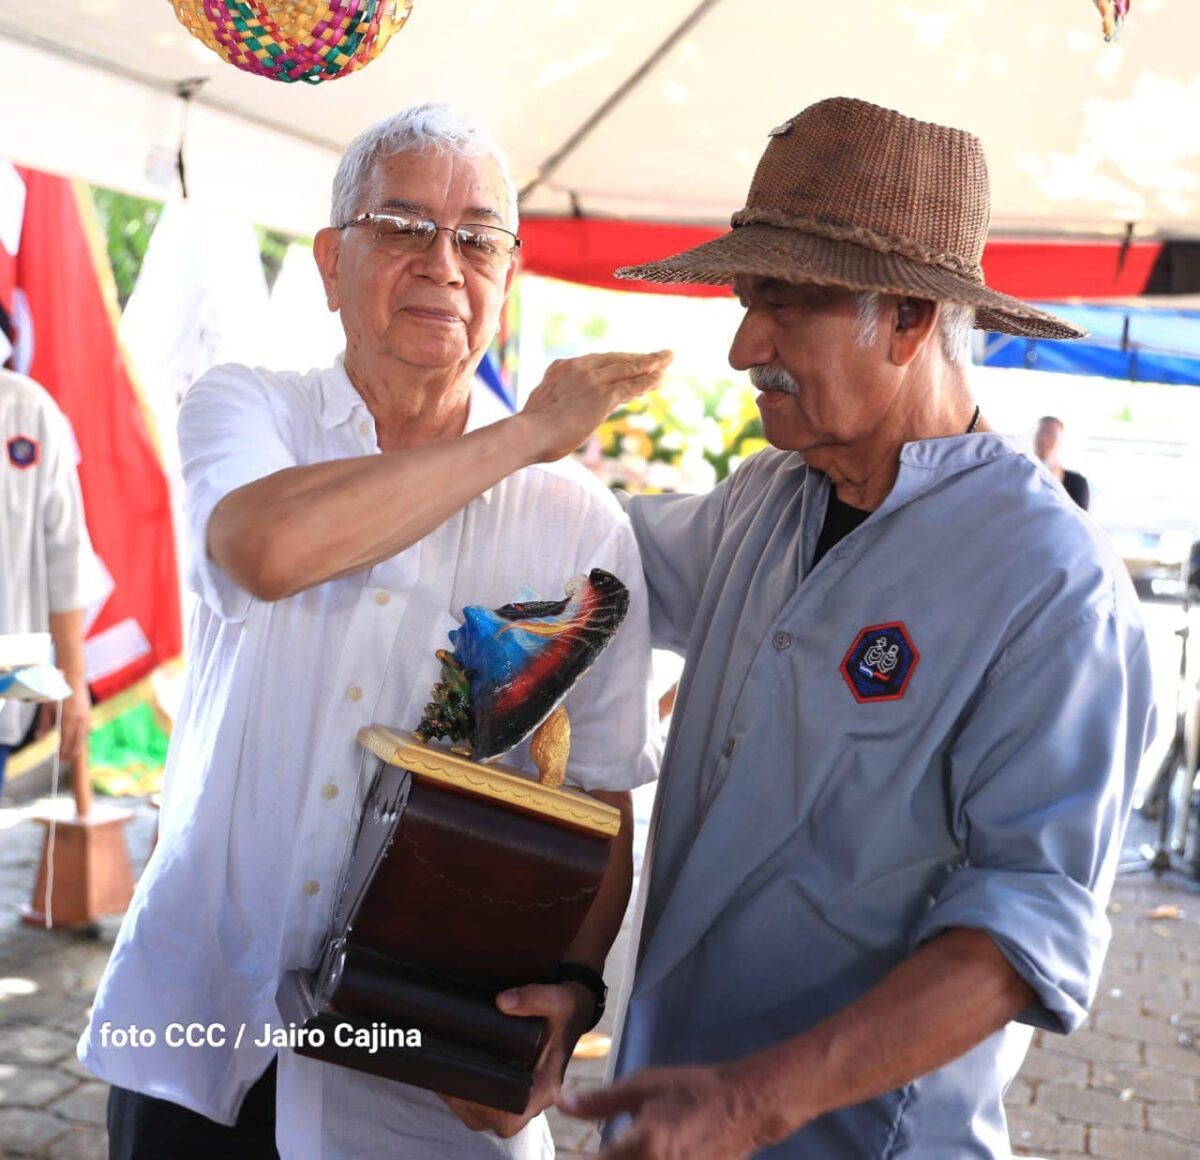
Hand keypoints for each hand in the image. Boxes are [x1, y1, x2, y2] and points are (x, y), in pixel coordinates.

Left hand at [38, 677, 90, 765]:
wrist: (73, 678)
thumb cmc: (58, 692)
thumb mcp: (47, 707)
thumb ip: (44, 723)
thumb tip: (39, 737)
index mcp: (68, 717)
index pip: (66, 738)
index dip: (63, 750)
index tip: (59, 759)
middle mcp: (79, 718)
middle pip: (76, 740)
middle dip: (71, 752)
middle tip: (64, 761)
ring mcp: (86, 716)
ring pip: (83, 736)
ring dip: (77, 746)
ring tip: (72, 755)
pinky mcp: (88, 714)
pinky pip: (86, 730)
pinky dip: (82, 738)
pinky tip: (78, 742)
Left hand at [440, 980, 594, 1137]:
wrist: (574, 1006)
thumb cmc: (567, 1007)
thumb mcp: (556, 999)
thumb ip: (532, 998)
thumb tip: (501, 1002)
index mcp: (546, 1087)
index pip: (509, 1118)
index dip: (479, 1106)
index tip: (457, 1084)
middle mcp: (535, 1098)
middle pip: (490, 1117)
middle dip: (463, 1100)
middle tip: (442, 1074)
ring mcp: (524, 1094)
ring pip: (485, 1112)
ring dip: (463, 1097)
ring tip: (442, 1072)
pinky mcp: (516, 1085)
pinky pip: (488, 1100)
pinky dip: (468, 1091)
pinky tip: (453, 1071)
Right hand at [516, 351, 672, 463]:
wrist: (526, 434)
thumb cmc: (529, 431)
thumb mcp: (542, 407)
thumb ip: (556, 402)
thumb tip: (558, 413)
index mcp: (561, 368)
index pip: (597, 361)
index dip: (617, 361)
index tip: (629, 362)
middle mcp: (578, 368)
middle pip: (615, 359)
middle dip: (638, 357)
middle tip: (658, 355)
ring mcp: (592, 380)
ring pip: (627, 368)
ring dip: (650, 364)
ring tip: (667, 359)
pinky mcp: (603, 396)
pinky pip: (631, 386)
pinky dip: (647, 381)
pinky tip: (660, 378)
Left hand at [559, 1064, 778, 1158]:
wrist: (744, 1107)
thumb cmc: (691, 1089)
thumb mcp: (644, 1085)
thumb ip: (601, 1100)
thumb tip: (561, 1102)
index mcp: (641, 1145)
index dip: (584, 1159)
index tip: (572, 1155)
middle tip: (611, 1147)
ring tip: (629, 1148)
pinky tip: (646, 1155)